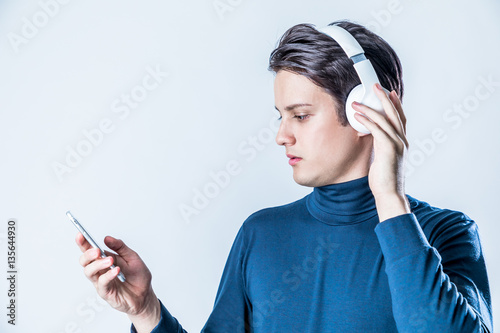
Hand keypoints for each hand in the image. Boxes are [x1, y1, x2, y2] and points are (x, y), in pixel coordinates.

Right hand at [76, 233, 160, 331]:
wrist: (145, 294)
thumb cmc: (138, 276)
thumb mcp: (132, 257)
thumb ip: (120, 247)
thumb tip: (107, 238)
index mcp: (105, 259)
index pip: (90, 250)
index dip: (83, 243)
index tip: (80, 234)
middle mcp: (100, 270)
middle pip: (85, 261)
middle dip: (88, 254)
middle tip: (97, 250)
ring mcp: (101, 282)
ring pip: (89, 272)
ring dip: (98, 264)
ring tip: (110, 261)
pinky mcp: (106, 292)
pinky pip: (102, 283)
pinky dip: (108, 275)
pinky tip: (116, 270)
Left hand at [352, 83, 410, 220]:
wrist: (389, 194)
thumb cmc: (384, 179)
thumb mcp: (383, 158)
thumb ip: (381, 145)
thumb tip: (372, 136)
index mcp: (402, 142)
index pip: (400, 118)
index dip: (395, 104)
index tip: (389, 92)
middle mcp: (402, 141)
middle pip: (394, 114)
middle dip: (384, 98)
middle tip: (375, 86)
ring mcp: (397, 144)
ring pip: (385, 119)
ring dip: (370, 108)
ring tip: (357, 101)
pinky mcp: (389, 149)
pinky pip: (377, 130)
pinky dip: (367, 120)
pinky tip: (358, 115)